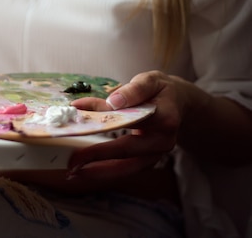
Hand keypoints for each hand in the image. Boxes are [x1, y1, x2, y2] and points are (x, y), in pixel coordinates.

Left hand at [67, 71, 194, 179]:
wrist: (180, 105)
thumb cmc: (161, 91)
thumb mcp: (150, 80)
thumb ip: (132, 90)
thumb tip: (112, 102)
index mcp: (165, 117)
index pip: (131, 119)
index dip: (104, 118)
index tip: (79, 116)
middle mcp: (162, 140)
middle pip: (128, 151)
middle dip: (98, 156)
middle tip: (73, 161)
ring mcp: (156, 154)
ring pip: (128, 168)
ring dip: (100, 172)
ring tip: (75, 174)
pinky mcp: (149, 160)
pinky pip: (126, 169)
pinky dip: (106, 171)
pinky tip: (86, 172)